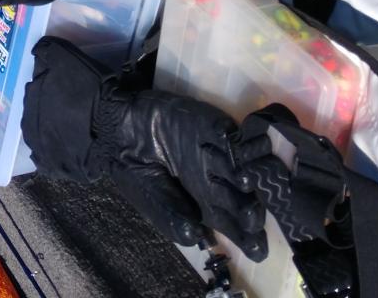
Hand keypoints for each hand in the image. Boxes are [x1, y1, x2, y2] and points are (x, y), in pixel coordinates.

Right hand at [22, 38, 267, 258]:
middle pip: (247, 199)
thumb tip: (196, 237)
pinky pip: (233, 137)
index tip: (256, 250)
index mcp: (207, 207)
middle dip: (252, 209)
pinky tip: (243, 151)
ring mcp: (220, 155)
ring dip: (251, 177)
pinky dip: (240, 144)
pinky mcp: (214, 127)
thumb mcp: (151, 202)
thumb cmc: (135, 172)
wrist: (120, 131)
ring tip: (248, 184)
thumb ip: (172, 220)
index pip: (234, 226)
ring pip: (246, 169)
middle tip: (252, 217)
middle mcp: (221, 183)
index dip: (248, 237)